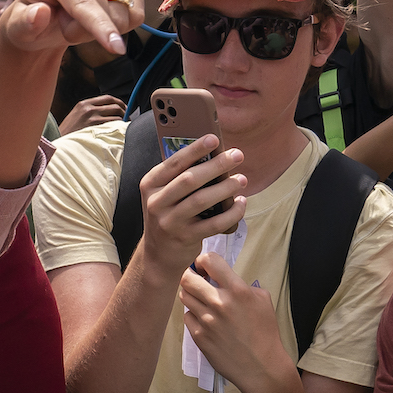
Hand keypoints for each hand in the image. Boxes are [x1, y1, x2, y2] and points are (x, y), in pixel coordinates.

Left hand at [0, 0, 142, 57]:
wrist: (45, 16)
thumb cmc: (31, 22)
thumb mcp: (19, 28)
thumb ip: (24, 23)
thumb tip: (39, 13)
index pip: (82, 0)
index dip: (99, 26)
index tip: (116, 48)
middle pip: (104, 9)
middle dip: (87, 31)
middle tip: (66, 26)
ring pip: (122, 12)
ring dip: (103, 27)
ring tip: (79, 19)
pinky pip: (137, 9)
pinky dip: (122, 23)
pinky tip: (102, 15)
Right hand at [59, 94, 125, 134]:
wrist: (59, 140)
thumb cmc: (68, 132)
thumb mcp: (76, 115)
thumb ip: (89, 110)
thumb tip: (107, 111)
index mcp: (84, 103)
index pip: (107, 98)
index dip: (119, 102)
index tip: (124, 108)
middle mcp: (88, 108)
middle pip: (114, 105)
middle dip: (124, 111)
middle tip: (127, 118)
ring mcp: (91, 118)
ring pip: (116, 116)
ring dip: (123, 121)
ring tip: (124, 126)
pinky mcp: (94, 127)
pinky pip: (113, 125)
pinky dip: (119, 127)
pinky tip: (119, 131)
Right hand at [135, 135, 245, 272]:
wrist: (159, 254)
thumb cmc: (169, 216)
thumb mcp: (164, 194)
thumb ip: (180, 177)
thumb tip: (213, 154)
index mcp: (150, 184)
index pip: (174, 162)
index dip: (195, 149)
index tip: (214, 138)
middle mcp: (156, 202)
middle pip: (190, 179)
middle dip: (216, 165)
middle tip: (237, 155)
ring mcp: (169, 222)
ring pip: (202, 200)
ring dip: (226, 188)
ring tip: (242, 180)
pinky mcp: (185, 238)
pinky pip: (213, 223)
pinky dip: (231, 213)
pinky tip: (241, 204)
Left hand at [178, 252, 291, 392]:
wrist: (261, 366)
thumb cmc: (265, 332)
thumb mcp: (263, 300)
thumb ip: (242, 285)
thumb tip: (224, 279)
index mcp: (237, 290)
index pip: (208, 260)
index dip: (203, 261)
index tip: (205, 267)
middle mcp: (219, 302)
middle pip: (186, 278)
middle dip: (191, 276)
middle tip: (198, 282)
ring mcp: (206, 320)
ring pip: (184, 296)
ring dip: (192, 295)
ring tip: (203, 302)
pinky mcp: (198, 336)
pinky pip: (187, 316)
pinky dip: (193, 315)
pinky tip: (205, 320)